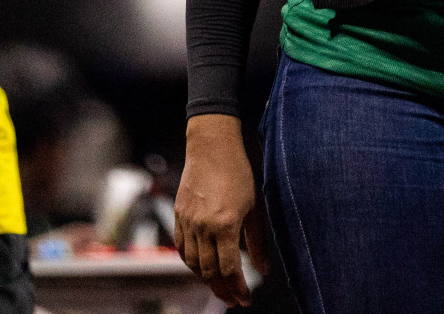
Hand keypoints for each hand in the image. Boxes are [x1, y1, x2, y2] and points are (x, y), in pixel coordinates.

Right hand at [174, 114, 269, 306]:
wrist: (212, 145)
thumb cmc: (240, 170)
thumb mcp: (255, 206)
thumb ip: (258, 241)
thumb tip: (264, 269)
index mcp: (225, 225)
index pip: (230, 269)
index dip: (238, 288)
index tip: (245, 299)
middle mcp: (203, 227)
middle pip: (209, 271)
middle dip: (222, 289)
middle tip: (233, 299)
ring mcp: (188, 222)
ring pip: (192, 263)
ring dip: (205, 279)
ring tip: (219, 286)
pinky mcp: (178, 215)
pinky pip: (181, 248)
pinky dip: (191, 262)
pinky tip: (202, 266)